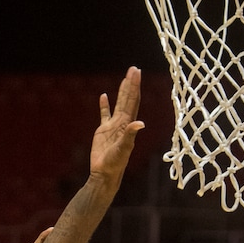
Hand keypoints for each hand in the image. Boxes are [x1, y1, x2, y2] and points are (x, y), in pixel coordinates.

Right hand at [90, 66, 144, 182]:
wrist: (105, 173)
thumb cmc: (115, 163)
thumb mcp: (123, 149)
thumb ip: (130, 135)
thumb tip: (140, 123)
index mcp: (128, 124)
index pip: (132, 101)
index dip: (134, 87)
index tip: (136, 73)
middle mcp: (122, 123)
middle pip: (128, 99)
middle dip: (131, 84)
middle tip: (133, 69)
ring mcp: (113, 126)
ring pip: (118, 104)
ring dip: (122, 91)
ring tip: (125, 77)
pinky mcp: (103, 131)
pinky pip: (104, 114)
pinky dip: (105, 105)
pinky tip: (104, 95)